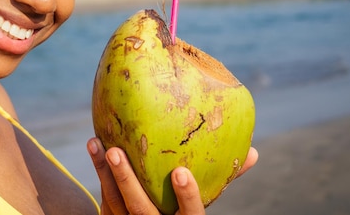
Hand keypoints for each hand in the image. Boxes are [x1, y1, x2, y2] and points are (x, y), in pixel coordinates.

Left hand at [87, 138, 258, 214]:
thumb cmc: (184, 214)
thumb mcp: (201, 205)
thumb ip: (223, 180)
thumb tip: (254, 152)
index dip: (187, 198)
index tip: (180, 172)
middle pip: (139, 209)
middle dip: (126, 180)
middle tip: (115, 151)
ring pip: (115, 204)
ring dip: (104, 172)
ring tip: (96, 141)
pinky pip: (105, 200)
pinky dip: (100, 174)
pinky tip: (95, 147)